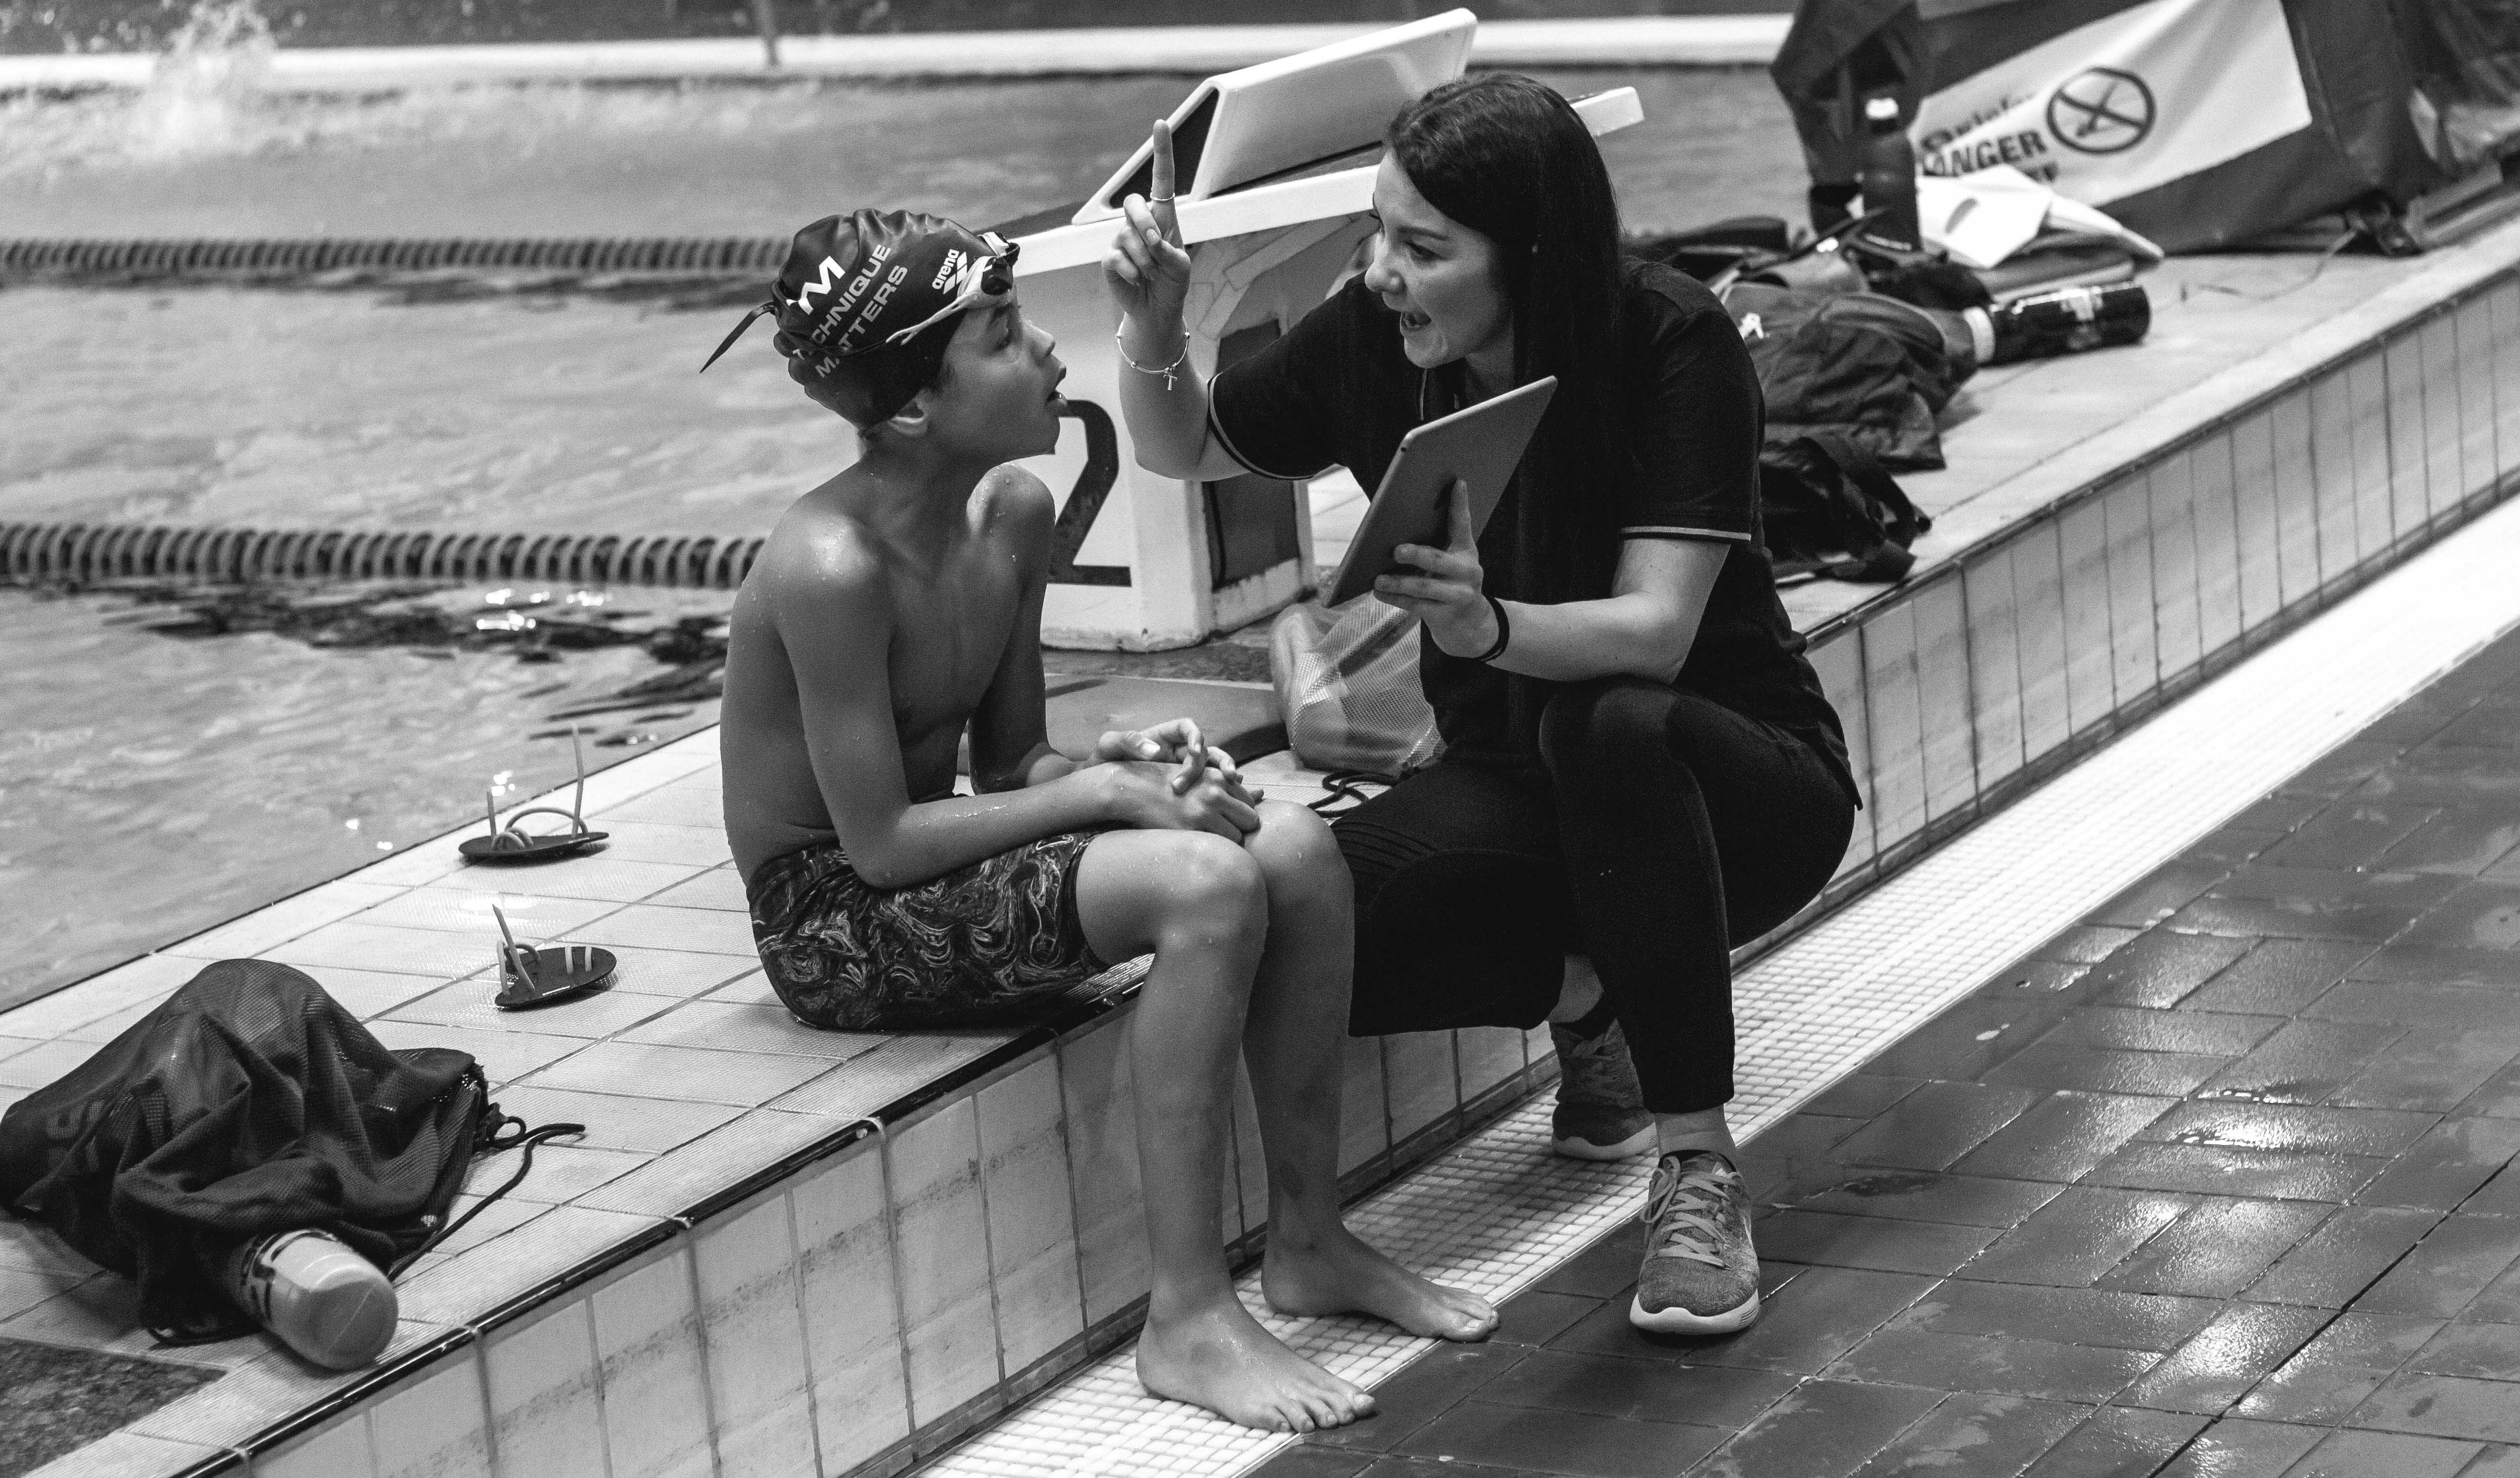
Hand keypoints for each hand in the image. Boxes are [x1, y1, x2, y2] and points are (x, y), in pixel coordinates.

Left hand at [1088, 717, 1253, 798]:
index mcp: (1164, 736)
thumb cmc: (1104, 759)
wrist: (1101, 784)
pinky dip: (1220, 790)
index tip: (1195, 750)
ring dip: (1224, 773)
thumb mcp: (1109, 745)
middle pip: (1207, 749)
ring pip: (1213, 768)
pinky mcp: (1185, 789)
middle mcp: (1178, 751)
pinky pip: (1207, 787)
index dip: (1197, 737)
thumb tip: (1155, 751)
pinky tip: (1228, 799)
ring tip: (1233, 782)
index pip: (1188, 728)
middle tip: (1221, 776)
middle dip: (1217, 760)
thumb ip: (1128, 741)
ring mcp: (1183, 770)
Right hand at [1099, 759, 1262, 839]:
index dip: (1241, 816)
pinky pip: (1217, 847)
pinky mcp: (1191, 829)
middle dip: (1241, 829)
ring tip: (1209, 838)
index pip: (1251, 805)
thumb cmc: (1169, 783)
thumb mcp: (1201, 777)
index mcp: (1220, 777)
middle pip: (1251, 821)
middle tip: (1222, 832)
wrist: (1133, 788)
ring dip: (1227, 841)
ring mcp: (1204, 812)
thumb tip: (1262, 793)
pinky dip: (1213, 849)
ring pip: (1237, 838)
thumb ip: (1230, 786)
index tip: (1226, 820)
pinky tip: (1199, 844)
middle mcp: (1216, 792)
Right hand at [1101, 117, 1193, 330]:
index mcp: (1163, 216)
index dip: (1161, 151)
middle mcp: (1140, 222)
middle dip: (1145, 223)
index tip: (1161, 124)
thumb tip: (1151, 241)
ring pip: (1126, 236)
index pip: (1162, 178)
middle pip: (1134, 203)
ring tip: (1151, 274)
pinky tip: (1137, 280)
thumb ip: (1170, 252)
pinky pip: (1114, 256)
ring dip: (1143, 259)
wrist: (1157, 310)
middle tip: (1156, 247)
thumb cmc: (1173, 283)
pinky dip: (1130, 271)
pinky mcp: (1108, 257)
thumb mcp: (1181, 267)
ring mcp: (1122, 238)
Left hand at [1374, 481, 1498, 657]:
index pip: (1463, 524)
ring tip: (1378, 579)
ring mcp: (1459, 594)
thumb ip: (1436, 542)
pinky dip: (1395, 598)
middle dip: (1418, 555)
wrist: (1469, 621)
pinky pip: (1416, 606)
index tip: (1458, 483)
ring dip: (1399, 582)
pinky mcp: (1446, 614)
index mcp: (1467, 550)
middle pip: (1440, 560)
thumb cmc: (1450, 580)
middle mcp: (1467, 571)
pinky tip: (1379, 593)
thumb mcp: (1451, 559)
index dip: (1460, 504)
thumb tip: (1397, 524)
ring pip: (1425, 587)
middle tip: (1396, 550)